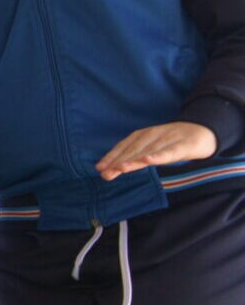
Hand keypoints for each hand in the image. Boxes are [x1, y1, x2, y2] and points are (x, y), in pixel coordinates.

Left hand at [97, 120, 215, 180]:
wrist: (204, 131)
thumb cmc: (175, 142)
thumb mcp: (154, 147)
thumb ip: (137, 155)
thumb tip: (114, 167)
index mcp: (145, 135)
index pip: (126, 145)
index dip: (113, 156)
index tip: (100, 167)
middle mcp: (154, 135)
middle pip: (134, 149)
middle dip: (118, 161)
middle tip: (106, 173)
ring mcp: (169, 139)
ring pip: (149, 150)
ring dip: (133, 159)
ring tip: (120, 168)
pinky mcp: (184, 145)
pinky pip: (170, 151)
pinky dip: (159, 155)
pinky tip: (148, 160)